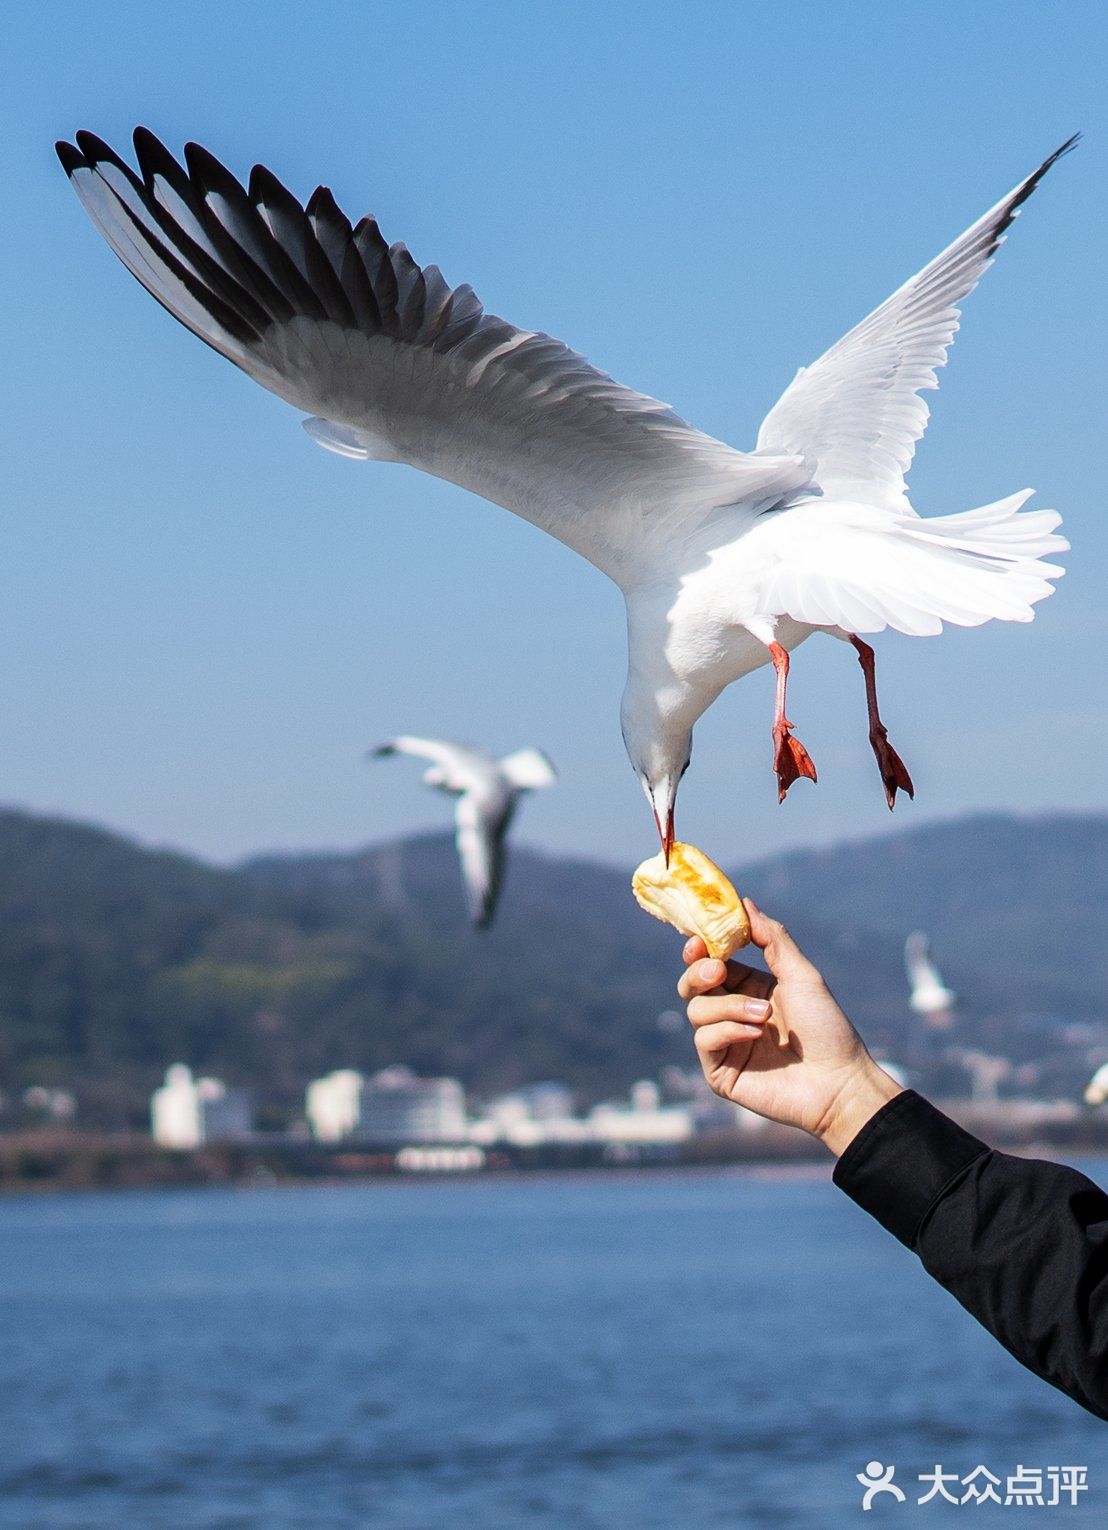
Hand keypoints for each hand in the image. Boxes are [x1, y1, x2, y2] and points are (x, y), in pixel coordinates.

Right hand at [678, 899, 902, 1154]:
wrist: (838, 1083)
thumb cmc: (827, 1028)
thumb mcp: (801, 974)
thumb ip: (772, 938)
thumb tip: (744, 903)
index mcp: (750, 989)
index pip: (711, 962)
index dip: (701, 949)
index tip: (699, 939)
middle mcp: (733, 1014)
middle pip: (692, 984)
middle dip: (699, 971)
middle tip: (718, 969)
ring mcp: (725, 1044)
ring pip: (696, 1010)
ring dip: (728, 1006)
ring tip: (762, 1015)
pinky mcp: (720, 1072)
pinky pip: (704, 1040)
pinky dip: (726, 1031)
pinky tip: (753, 1034)